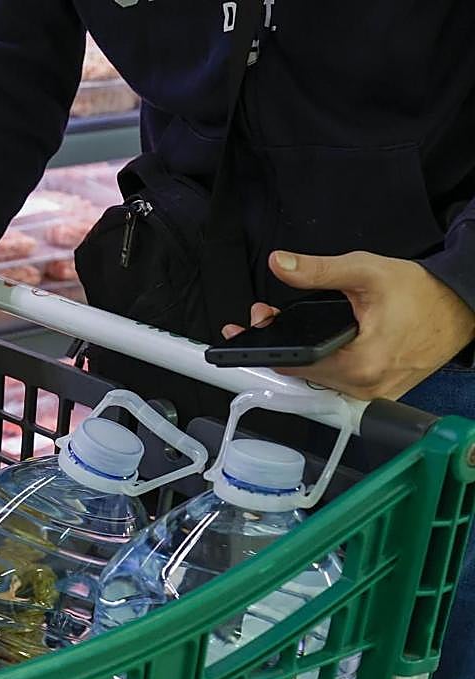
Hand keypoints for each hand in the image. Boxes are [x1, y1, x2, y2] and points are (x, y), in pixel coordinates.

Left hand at [222, 250, 474, 399]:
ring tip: (285, 326)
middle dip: (279, 345)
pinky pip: (337, 384)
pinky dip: (321, 364)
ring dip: (298, 355)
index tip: (243, 332)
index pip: (293, 365)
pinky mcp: (376, 393)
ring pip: (317, 381)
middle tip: (266, 317)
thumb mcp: (365, 273)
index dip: (265, 346)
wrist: (460, 308)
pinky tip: (314, 345)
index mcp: (358, 364)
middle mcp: (363, 388)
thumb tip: (282, 264)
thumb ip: (318, 271)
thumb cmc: (421, 294)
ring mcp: (371, 395)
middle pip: (301, 373)